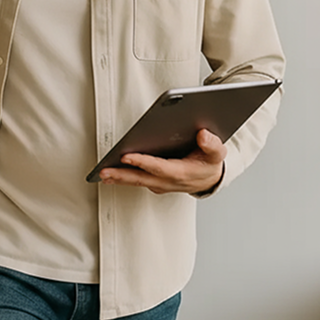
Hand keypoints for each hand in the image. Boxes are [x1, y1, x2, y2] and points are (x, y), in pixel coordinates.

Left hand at [99, 129, 225, 194]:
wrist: (210, 179)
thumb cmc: (210, 163)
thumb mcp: (217, 153)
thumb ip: (212, 144)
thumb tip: (202, 134)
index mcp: (182, 173)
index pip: (159, 168)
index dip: (143, 162)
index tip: (127, 156)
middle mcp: (168, 182)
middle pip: (142, 179)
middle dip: (122, 175)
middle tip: (103, 171)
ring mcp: (161, 185)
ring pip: (137, 181)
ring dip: (119, 178)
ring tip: (102, 173)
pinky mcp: (156, 183)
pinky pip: (138, 181)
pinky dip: (125, 177)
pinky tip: (112, 172)